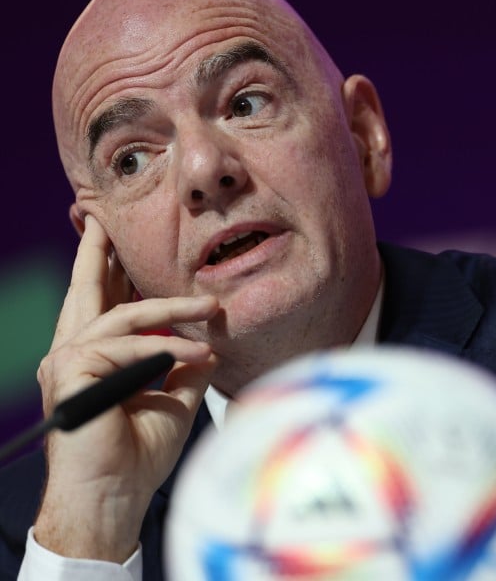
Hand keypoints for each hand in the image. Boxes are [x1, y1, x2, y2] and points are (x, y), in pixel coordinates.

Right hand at [33, 215, 219, 561]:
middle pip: (87, 292)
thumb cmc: (139, 453)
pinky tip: (194, 355)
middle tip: (102, 218)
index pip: (104, 307)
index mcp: (98, 359)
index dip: (108, 272)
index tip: (115, 242)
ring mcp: (67, 362)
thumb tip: (210, 344)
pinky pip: (125, 346)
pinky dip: (164, 348)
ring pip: (123, 316)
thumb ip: (185, 366)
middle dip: (96, 253)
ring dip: (171, 309)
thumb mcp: (173, 398)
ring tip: (210, 308)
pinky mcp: (70, 372)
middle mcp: (75, 355)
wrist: (115, 495)